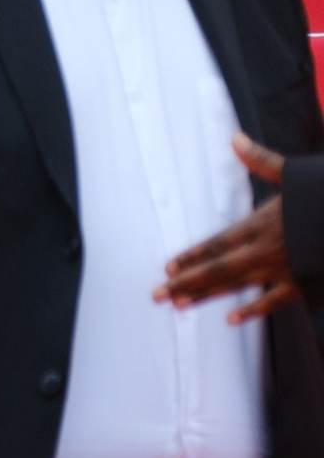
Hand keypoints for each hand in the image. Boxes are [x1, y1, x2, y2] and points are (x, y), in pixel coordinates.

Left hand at [159, 136, 295, 320]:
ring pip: (237, 286)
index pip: (217, 243)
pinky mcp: (302, 283)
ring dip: (207, 296)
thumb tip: (234, 138)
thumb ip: (260, 160)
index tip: (167, 268)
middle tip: (155, 296)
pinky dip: (252, 311)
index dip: (191, 256)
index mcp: (261, 223)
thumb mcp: (292, 173)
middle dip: (185, 282)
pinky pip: (273, 301)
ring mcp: (283, 269)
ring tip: (179, 305)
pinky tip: (231, 320)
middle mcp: (265, 249)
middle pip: (218, 269)